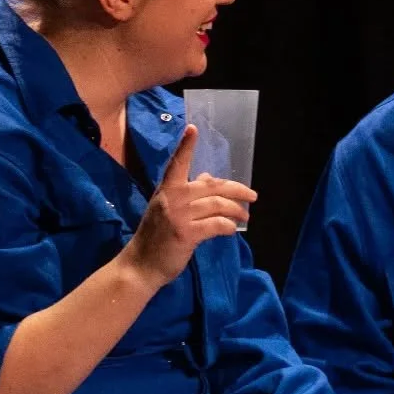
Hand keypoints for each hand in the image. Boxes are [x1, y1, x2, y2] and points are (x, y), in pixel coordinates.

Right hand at [117, 125, 256, 288]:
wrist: (140, 265)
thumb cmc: (155, 237)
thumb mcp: (167, 210)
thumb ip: (186, 194)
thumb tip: (206, 178)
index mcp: (166, 190)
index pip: (177, 163)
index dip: (186, 146)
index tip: (193, 128)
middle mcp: (172, 198)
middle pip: (211, 185)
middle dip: (236, 189)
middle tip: (252, 196)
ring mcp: (178, 216)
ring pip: (216, 204)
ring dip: (236, 210)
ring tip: (245, 216)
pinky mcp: (185, 234)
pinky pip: (215, 224)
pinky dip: (227, 226)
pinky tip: (231, 230)